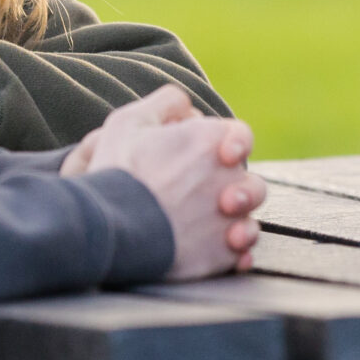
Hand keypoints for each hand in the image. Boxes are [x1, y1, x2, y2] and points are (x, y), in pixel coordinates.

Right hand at [73, 94, 264, 279]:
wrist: (110, 228)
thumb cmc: (117, 171)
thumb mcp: (129, 121)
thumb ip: (165, 105)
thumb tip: (186, 106)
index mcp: (211, 142)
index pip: (241, 135)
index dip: (233, 143)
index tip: (221, 154)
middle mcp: (229, 179)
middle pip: (249, 183)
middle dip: (234, 189)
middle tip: (208, 197)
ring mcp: (227, 220)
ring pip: (248, 221)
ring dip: (238, 223)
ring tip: (213, 227)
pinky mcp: (219, 254)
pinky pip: (239, 255)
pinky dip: (233, 254)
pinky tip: (220, 252)